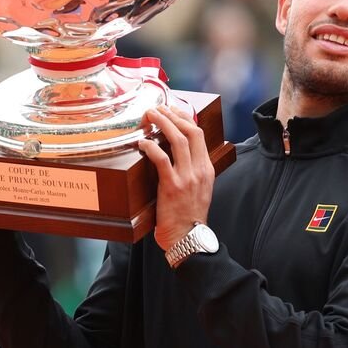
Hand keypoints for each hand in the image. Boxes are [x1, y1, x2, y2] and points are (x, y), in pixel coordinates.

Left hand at [138, 105, 214, 249]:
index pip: (198, 134)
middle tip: (158, 108)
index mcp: (206, 169)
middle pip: (190, 132)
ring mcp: (187, 178)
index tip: (172, 110)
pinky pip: (161, 160)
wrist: (188, 238)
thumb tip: (177, 155)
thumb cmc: (189, 216)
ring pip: (178, 140)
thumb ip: (192, 171)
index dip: (184, 118)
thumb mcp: (199, 189)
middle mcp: (199, 170)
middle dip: (173, 115)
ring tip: (150, 116)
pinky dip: (151, 148)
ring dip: (163, 124)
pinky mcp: (172, 186)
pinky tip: (142, 143)